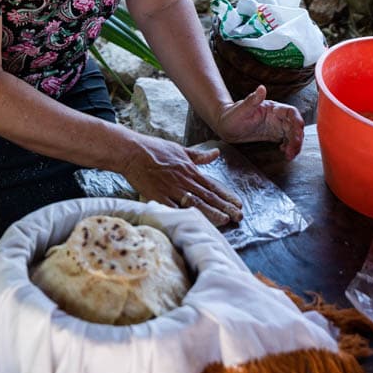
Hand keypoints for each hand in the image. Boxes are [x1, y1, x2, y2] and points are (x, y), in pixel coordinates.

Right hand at [121, 134, 242, 226]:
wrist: (133, 152)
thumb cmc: (155, 149)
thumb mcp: (181, 149)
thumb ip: (199, 156)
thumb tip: (216, 153)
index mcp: (190, 170)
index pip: (213, 186)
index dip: (226, 196)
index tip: (238, 204)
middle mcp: (184, 180)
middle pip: (208, 197)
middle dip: (225, 207)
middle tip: (238, 217)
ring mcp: (172, 189)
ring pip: (196, 203)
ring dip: (211, 213)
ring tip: (225, 221)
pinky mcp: (159, 197)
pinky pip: (174, 209)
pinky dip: (185, 216)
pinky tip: (195, 223)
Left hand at [216, 85, 303, 159]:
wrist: (226, 126)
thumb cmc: (232, 116)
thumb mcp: (241, 109)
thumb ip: (253, 99)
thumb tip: (262, 88)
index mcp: (272, 108)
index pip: (290, 112)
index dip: (296, 121)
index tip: (297, 131)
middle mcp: (277, 116)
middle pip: (294, 125)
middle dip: (297, 137)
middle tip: (293, 149)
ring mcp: (276, 125)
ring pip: (292, 134)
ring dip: (294, 144)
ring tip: (289, 155)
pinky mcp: (274, 134)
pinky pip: (287, 140)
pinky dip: (289, 147)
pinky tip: (285, 153)